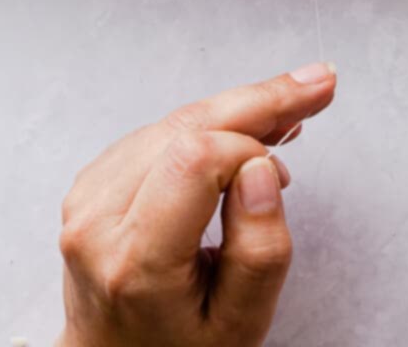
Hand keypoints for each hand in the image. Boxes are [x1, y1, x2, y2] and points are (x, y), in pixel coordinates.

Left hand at [56, 62, 336, 346]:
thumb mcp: (240, 324)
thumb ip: (260, 251)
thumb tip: (261, 169)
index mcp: (133, 260)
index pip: (196, 159)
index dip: (251, 151)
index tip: (284, 173)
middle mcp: (97, 219)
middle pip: (186, 126)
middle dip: (260, 100)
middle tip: (318, 84)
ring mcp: (88, 196)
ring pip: (177, 121)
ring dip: (238, 110)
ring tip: (289, 111)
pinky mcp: (94, 179)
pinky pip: (162, 131)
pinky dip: (210, 124)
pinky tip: (246, 129)